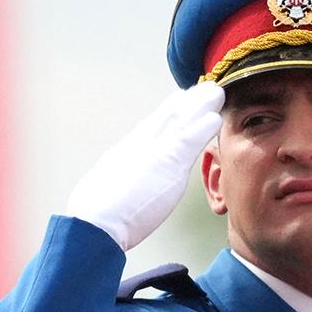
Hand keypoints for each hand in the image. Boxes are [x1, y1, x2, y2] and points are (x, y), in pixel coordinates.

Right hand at [61, 80, 226, 252]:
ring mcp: (155, 151)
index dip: (167, 111)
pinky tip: (215, 118)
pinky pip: (190, 139)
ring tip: (215, 93)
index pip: (151, 125)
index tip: (179, 99)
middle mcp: (141, 145)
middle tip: (202, 89)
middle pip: (167, 115)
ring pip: (181, 119)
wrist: (95, 222)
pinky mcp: (168, 162)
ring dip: (200, 105)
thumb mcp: (106, 189)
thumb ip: (119, 182)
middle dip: (186, 101)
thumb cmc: (97, 215)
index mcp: (127, 151)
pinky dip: (203, 126)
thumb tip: (114, 186)